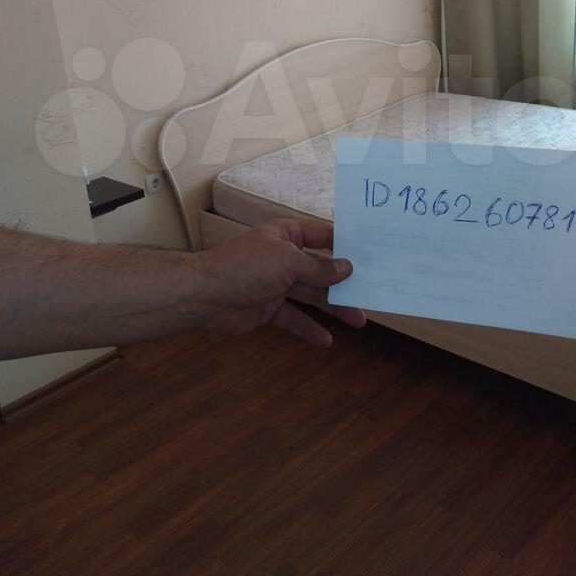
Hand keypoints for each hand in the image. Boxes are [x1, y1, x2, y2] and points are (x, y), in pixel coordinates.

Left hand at [195, 219, 365, 346]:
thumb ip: (318, 268)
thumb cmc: (244, 267)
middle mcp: (283, 257)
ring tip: (358, 320)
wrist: (204, 295)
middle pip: (320, 270)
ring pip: (312, 296)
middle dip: (344, 283)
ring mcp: (276, 284)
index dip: (344, 244)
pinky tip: (326, 340)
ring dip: (334, 308)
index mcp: (286, 235)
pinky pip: (294, 318)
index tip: (370, 253)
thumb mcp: (288, 261)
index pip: (322, 236)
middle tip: (370, 293)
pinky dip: (308, 328)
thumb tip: (346, 268)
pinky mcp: (268, 308)